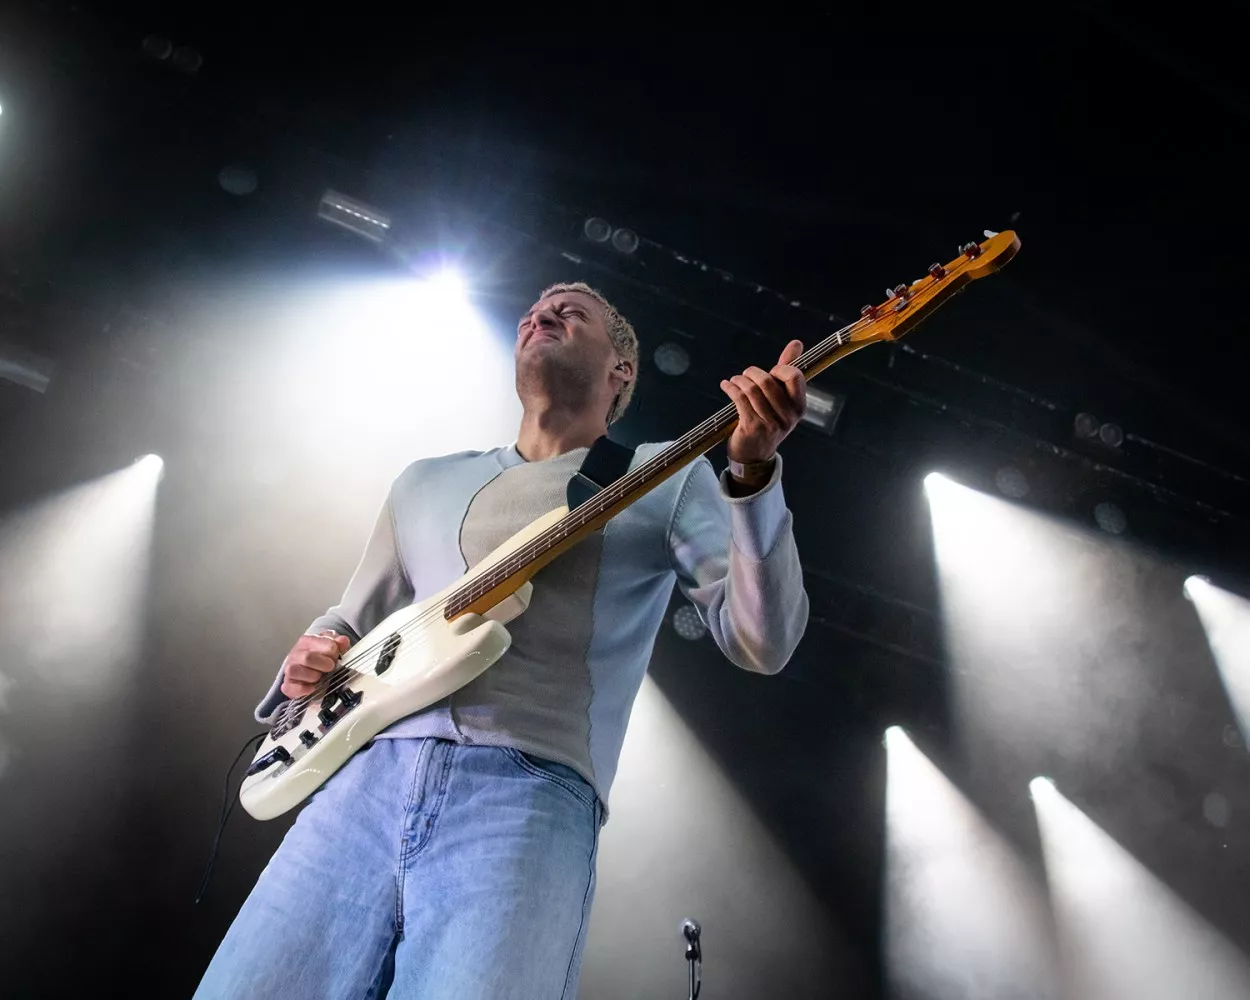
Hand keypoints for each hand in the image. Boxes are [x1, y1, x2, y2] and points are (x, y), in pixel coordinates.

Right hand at [280, 629, 350, 698]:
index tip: (337, 656)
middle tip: (330, 667)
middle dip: (323, 664)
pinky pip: (290, 687)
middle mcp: (296, 654)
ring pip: (294, 671)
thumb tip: (343, 641)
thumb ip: (338, 643)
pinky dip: (303, 689)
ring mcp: (290, 669)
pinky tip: (312, 688)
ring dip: (312, 676)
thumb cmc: (319, 656)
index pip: (321, 642)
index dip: (333, 651)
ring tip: (320, 677)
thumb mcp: (330, 646)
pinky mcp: (287, 684)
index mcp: (307, 641)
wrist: (305, 669)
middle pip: (307, 658)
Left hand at [720, 340, 805, 466]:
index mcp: (799, 406)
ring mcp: (770, 423)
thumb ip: (788, 369)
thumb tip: (797, 343)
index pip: (794, 376)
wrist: (755, 455)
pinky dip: (730, 388)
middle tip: (746, 374)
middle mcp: (788, 416)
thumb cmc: (769, 419)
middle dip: (753, 373)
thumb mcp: (782, 398)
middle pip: (768, 382)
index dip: (780, 368)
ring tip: (734, 380)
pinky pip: (740, 399)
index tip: (771, 371)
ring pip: (752, 390)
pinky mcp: (752, 427)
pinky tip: (726, 385)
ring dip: (739, 380)